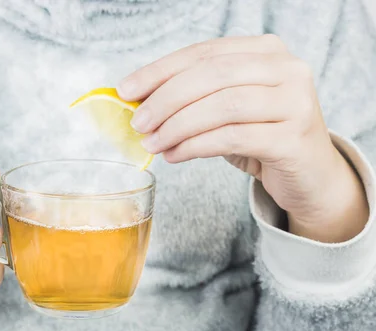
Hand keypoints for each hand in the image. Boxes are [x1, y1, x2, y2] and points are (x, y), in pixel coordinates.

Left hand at [118, 35, 367, 242]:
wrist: (309, 174)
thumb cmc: (260, 136)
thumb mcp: (226, 109)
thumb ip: (192, 98)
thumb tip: (137, 101)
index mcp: (266, 50)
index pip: (203, 52)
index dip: (160, 71)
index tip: (126, 90)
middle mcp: (287, 68)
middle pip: (212, 75)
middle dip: (166, 99)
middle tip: (137, 123)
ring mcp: (295, 101)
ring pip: (223, 106)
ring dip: (178, 126)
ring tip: (153, 143)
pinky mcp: (294, 138)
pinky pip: (233, 137)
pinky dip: (196, 146)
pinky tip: (175, 155)